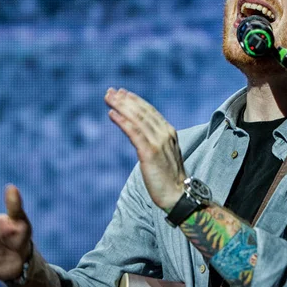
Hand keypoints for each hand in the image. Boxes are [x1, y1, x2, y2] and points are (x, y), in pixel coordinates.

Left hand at [104, 88, 184, 210]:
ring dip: (121, 106)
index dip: (135, 101)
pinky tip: (112, 114)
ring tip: (108, 98)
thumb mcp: (163, 154)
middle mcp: (165, 133)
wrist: (178, 194)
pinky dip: (122, 121)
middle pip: (141, 112)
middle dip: (125, 100)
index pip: (150, 111)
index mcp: (169, 132)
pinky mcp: (150, 153)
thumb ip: (154, 142)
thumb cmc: (168, 178)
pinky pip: (134, 133)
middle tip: (110, 91)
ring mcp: (158, 142)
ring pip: (137, 119)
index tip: (122, 93)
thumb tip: (140, 136)